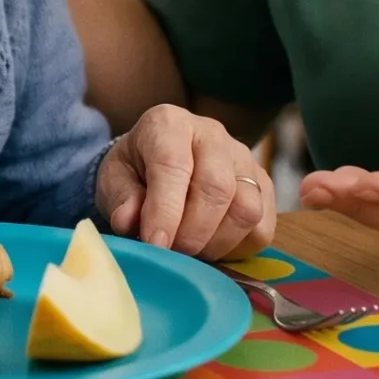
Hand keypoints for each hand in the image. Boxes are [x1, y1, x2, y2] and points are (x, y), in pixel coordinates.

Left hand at [93, 104, 276, 260]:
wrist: (158, 163)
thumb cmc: (135, 171)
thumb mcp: (115, 178)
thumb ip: (121, 198)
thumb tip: (128, 222)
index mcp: (170, 124)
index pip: (174, 165)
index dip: (165, 210)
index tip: (156, 244)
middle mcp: (213, 135)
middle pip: (217, 188)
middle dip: (192, 233)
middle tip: (171, 253)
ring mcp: (244, 159)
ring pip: (246, 209)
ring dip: (216, 243)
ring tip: (190, 251)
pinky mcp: (264, 185)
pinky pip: (262, 227)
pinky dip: (238, 248)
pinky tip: (212, 246)